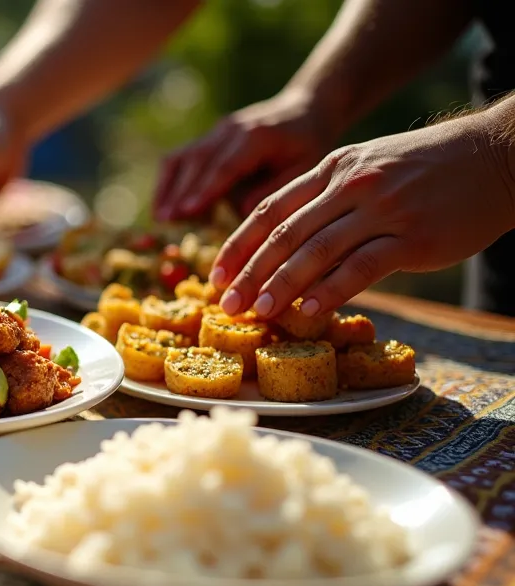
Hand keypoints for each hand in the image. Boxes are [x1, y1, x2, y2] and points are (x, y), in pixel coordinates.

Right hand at [154, 90, 335, 221]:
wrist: (306, 108)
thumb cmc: (309, 144)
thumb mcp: (305, 167)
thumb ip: (275, 188)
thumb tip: (241, 210)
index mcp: (256, 136)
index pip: (224, 165)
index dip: (204, 189)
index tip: (186, 211)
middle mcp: (230, 129)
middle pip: (197, 161)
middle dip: (179, 192)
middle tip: (163, 221)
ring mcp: (216, 131)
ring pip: (182, 157)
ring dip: (167, 187)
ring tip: (159, 216)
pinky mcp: (208, 137)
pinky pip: (181, 157)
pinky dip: (170, 180)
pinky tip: (164, 204)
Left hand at [210, 110, 514, 319]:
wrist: (497, 156)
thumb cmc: (429, 169)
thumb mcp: (370, 167)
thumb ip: (330, 198)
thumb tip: (290, 243)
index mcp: (333, 168)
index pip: (271, 209)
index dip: (239, 245)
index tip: (215, 275)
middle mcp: (351, 185)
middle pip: (285, 234)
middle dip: (250, 272)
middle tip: (226, 305)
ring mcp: (382, 210)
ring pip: (316, 251)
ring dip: (281, 285)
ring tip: (258, 313)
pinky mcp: (412, 238)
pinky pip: (361, 268)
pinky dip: (331, 290)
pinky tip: (309, 311)